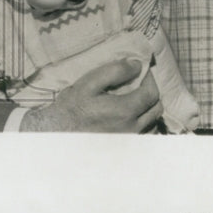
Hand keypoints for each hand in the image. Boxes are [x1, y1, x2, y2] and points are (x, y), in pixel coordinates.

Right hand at [19, 59, 161, 132]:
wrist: (56, 133)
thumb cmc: (72, 107)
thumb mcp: (90, 82)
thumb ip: (116, 71)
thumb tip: (137, 65)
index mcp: (126, 111)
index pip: (152, 92)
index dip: (150, 79)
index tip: (141, 72)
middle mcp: (131, 128)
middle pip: (156, 108)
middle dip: (151, 92)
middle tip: (140, 84)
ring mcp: (128, 140)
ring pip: (152, 122)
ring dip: (148, 108)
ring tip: (135, 98)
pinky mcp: (123, 148)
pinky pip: (143, 134)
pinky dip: (143, 123)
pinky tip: (130, 115)